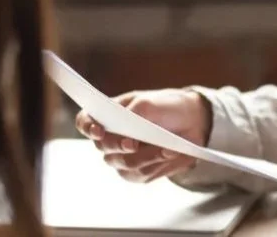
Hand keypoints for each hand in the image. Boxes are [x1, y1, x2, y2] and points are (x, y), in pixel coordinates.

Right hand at [75, 89, 211, 182]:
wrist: (191, 121)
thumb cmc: (166, 107)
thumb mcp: (152, 103)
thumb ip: (135, 114)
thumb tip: (126, 138)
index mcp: (108, 116)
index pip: (85, 122)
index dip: (87, 126)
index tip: (99, 130)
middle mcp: (111, 139)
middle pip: (104, 147)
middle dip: (119, 145)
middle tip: (133, 143)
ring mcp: (122, 158)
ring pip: (125, 163)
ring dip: (146, 156)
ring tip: (166, 147)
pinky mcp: (138, 173)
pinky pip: (141, 174)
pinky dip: (157, 164)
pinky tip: (170, 153)